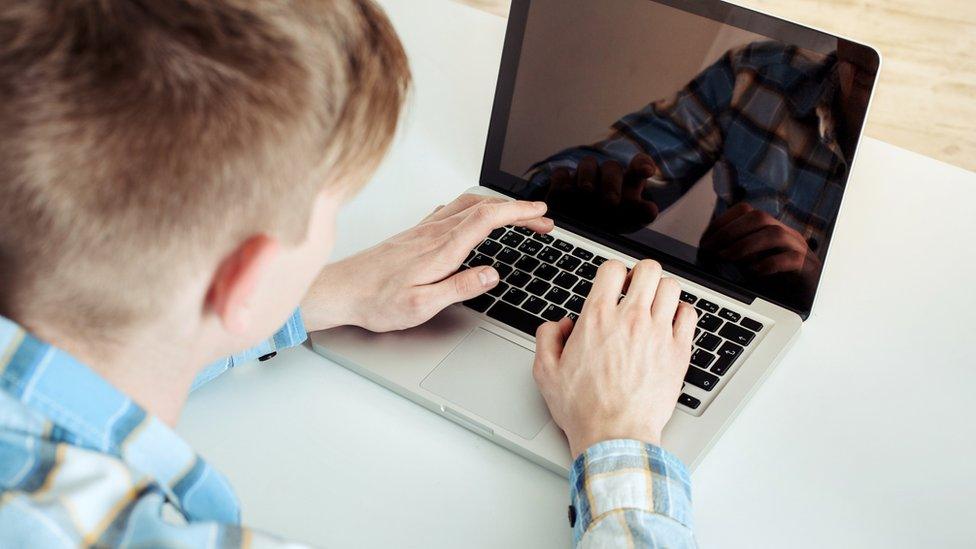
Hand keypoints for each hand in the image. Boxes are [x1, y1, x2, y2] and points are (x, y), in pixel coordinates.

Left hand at [301, 194, 552, 331]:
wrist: (339, 290)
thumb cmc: (375, 301)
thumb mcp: (421, 305)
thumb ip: (458, 288)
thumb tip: (492, 274)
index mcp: (440, 249)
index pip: (487, 219)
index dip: (518, 212)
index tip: (540, 214)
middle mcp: (432, 233)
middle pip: (483, 207)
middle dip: (517, 209)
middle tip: (541, 220)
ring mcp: (422, 231)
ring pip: (467, 205)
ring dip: (497, 206)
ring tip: (517, 216)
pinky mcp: (414, 234)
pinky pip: (449, 210)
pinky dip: (472, 207)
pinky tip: (473, 216)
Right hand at [532, 259, 696, 458]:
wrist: (614, 435)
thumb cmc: (583, 409)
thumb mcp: (546, 372)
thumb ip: (547, 339)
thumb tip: (558, 325)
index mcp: (597, 318)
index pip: (613, 269)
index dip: (613, 272)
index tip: (614, 284)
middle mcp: (630, 320)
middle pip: (648, 269)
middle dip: (642, 274)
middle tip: (638, 288)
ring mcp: (657, 334)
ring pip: (672, 287)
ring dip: (663, 291)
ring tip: (656, 304)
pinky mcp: (678, 352)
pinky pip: (689, 315)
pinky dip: (682, 313)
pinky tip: (672, 323)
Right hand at [546, 154, 659, 232]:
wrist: (582, 225)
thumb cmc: (612, 218)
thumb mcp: (629, 218)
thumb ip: (641, 213)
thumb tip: (651, 210)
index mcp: (628, 182)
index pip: (638, 165)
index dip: (642, 164)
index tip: (647, 171)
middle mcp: (607, 175)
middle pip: (612, 167)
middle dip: (612, 182)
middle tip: (611, 201)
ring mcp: (584, 175)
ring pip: (587, 164)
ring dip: (588, 176)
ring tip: (587, 191)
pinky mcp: (563, 181)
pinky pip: (561, 174)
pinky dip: (562, 181)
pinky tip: (564, 192)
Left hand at [699, 202, 821, 291]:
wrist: (807, 298)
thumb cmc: (777, 282)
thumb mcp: (752, 264)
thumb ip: (736, 256)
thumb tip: (708, 254)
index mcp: (771, 228)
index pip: (746, 211)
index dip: (721, 223)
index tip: (704, 241)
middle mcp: (785, 234)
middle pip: (759, 217)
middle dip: (729, 232)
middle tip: (711, 251)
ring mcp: (798, 249)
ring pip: (775, 234)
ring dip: (745, 246)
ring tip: (727, 259)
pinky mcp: (807, 267)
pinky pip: (791, 259)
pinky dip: (768, 264)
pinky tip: (753, 273)